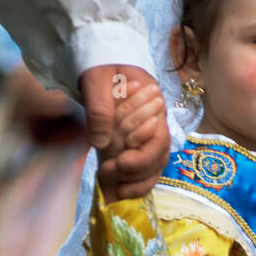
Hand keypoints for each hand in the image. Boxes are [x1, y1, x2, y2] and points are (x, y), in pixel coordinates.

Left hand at [79, 65, 170, 200]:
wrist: (101, 64)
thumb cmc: (101, 66)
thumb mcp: (96, 80)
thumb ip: (99, 108)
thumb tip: (101, 143)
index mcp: (153, 106)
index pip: (159, 139)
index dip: (142, 156)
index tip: (119, 161)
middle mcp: (156, 124)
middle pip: (159, 157)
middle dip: (136, 170)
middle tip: (108, 170)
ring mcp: (148, 137)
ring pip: (155, 167)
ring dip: (137, 181)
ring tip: (113, 186)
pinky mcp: (137, 146)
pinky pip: (146, 171)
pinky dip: (137, 184)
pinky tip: (120, 191)